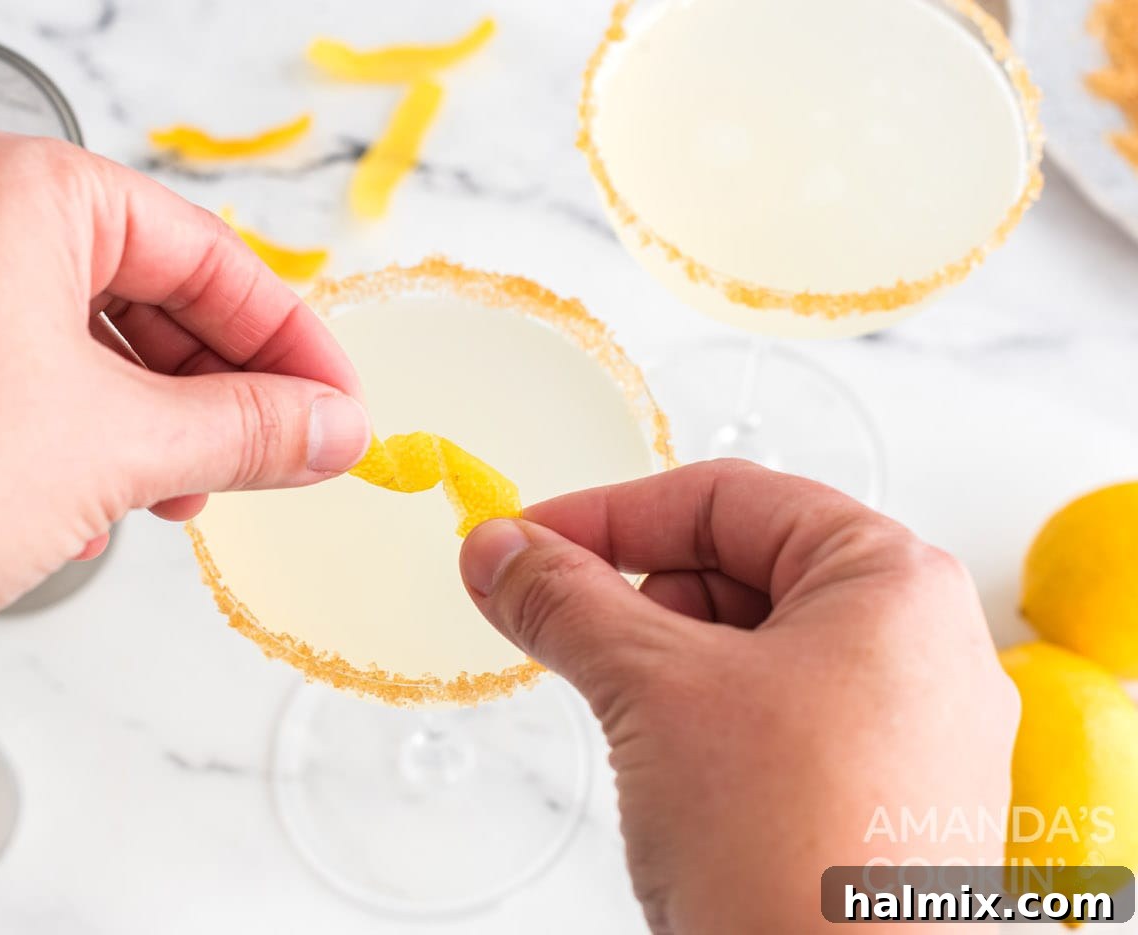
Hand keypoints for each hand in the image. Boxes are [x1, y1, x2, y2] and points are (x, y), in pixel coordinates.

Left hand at [0, 126, 369, 731]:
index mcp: (18, 189)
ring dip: (158, 421)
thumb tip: (333, 427)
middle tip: (285, 451)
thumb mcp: (122, 446)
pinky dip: (85, 433)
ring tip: (193, 492)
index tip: (338, 403)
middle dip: (221, 386)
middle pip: (147, 289)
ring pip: (88, 339)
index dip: (287, 337)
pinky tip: (105, 502)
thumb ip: (250, 427)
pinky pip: (26, 374)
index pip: (202, 251)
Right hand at [459, 460, 1018, 932]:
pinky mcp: (882, 797)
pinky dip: (705, 724)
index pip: (727, 497)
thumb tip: (497, 550)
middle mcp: (917, 644)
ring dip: (666, 667)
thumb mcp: (652, 690)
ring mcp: (907, 727)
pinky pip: (776, 720)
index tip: (524, 544)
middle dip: (637, 598)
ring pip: (751, 649)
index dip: (610, 514)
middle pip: (740, 568)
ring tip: (632, 724)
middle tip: (561, 632)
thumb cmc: (792, 848)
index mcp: (891, 580)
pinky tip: (673, 775)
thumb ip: (565, 601)